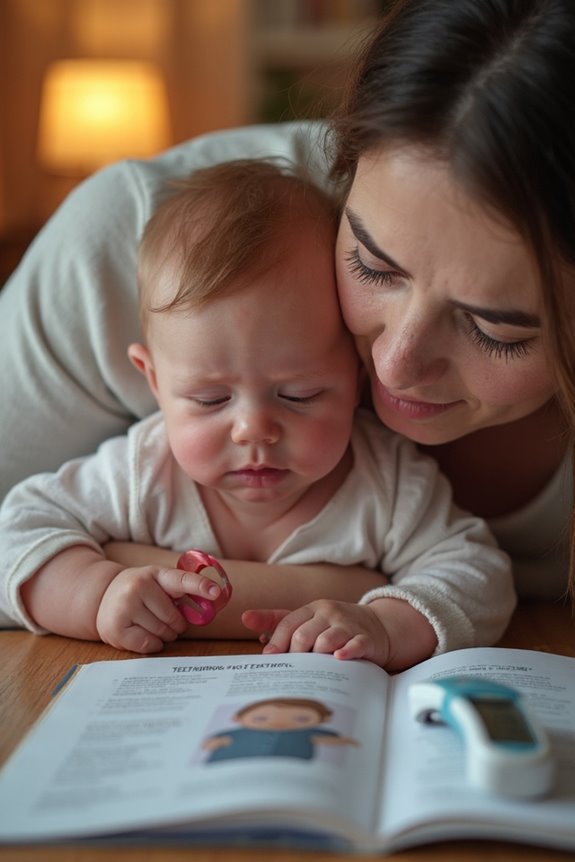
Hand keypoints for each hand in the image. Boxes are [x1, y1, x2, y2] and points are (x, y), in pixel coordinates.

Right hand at [96, 565, 222, 652]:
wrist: (103, 596)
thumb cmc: (140, 592)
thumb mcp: (158, 583)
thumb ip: (180, 591)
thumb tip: (210, 602)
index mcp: (155, 574)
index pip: (181, 580)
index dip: (200, 586)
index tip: (216, 592)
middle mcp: (138, 587)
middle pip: (173, 618)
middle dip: (177, 625)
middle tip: (168, 621)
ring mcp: (125, 607)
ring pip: (162, 633)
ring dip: (165, 635)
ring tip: (153, 625)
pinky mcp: (117, 628)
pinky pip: (149, 645)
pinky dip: (154, 644)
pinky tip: (145, 634)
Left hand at [242, 600, 391, 667]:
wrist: (378, 626)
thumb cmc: (335, 625)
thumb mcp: (308, 618)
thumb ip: (278, 620)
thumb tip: (247, 619)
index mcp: (312, 609)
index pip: (288, 623)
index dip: (277, 642)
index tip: (269, 657)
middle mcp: (329, 614)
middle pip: (304, 635)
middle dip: (295, 655)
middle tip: (295, 670)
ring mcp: (348, 625)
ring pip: (326, 641)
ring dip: (317, 657)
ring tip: (314, 668)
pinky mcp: (365, 639)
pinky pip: (354, 645)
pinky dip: (345, 652)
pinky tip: (338, 658)